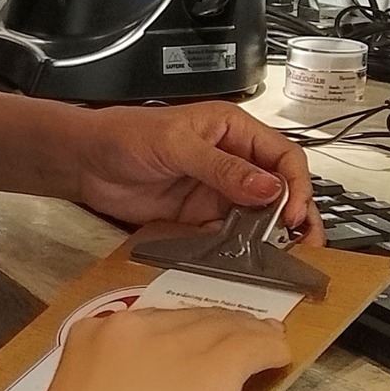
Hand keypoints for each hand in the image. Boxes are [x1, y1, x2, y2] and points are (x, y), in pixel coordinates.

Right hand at [18, 306, 290, 390]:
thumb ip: (107, 385)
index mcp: (91, 335)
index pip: (150, 323)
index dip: (182, 331)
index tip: (200, 341)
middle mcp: (130, 326)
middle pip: (188, 320)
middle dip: (218, 327)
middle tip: (243, 335)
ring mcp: (171, 344)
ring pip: (222, 328)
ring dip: (246, 334)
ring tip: (266, 341)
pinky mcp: (211, 369)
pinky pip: (251, 347)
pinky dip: (268, 349)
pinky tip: (279, 355)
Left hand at [72, 100, 321, 242]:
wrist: (85, 162)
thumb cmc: (125, 136)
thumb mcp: (176, 145)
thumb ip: (222, 168)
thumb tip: (268, 187)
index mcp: (233, 130)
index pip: (281, 156)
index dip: (293, 185)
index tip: (290, 212)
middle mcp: (232, 160)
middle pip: (279, 188)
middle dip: (296, 213)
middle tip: (305, 243)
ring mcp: (216, 190)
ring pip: (259, 214)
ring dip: (273, 234)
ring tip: (286, 256)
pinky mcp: (199, 216)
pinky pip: (229, 233)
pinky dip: (241, 247)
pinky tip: (247, 260)